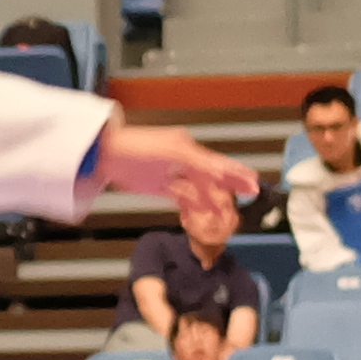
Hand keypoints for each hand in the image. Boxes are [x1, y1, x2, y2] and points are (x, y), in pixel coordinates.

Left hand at [96, 125, 252, 219]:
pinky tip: (204, 212)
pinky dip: (195, 204)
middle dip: (230, 189)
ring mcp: (173, 175)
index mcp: (189, 149)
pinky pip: (184, 197)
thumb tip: (223, 170)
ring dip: (214, 200)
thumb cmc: (137, 147)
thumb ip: (199, 161)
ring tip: (228, 213)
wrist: (105, 154)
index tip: (255, 184)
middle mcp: (184, 161)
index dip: (237, 174)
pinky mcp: (161, 187)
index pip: (219, 164)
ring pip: (200, 189)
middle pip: (213, 178)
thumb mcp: (172, 151)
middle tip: (248, 199)